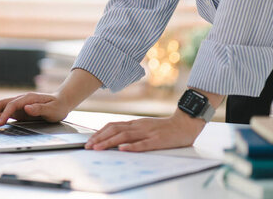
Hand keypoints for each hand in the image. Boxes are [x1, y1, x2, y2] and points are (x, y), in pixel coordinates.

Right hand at [0, 92, 71, 125]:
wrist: (61, 102)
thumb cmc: (57, 106)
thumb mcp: (52, 109)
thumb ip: (39, 108)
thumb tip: (26, 108)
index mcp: (28, 98)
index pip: (12, 105)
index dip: (5, 114)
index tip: (0, 123)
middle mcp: (21, 100)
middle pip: (1, 103)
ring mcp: (18, 105)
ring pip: (0, 107)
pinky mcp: (18, 111)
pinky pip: (4, 112)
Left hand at [85, 109, 204, 151]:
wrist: (185, 124)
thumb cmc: (164, 128)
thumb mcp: (145, 127)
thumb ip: (132, 131)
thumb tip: (116, 139)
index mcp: (135, 123)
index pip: (113, 126)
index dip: (100, 133)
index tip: (90, 141)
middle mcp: (139, 126)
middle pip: (115, 130)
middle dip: (100, 139)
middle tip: (88, 146)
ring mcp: (148, 132)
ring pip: (125, 136)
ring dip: (109, 142)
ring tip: (98, 148)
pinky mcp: (158, 140)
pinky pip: (143, 144)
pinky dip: (131, 147)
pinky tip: (123, 149)